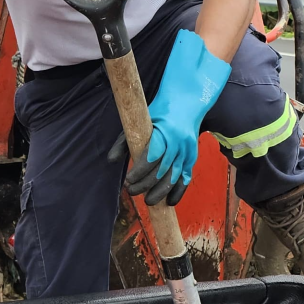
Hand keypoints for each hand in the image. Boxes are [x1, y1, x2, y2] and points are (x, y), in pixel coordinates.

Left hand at [125, 30, 230, 203]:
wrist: (187, 101)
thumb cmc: (158, 111)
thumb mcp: (140, 121)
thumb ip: (125, 140)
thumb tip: (111, 161)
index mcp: (165, 132)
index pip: (152, 158)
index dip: (140, 172)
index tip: (129, 181)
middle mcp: (179, 142)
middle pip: (162, 170)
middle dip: (146, 185)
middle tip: (133, 192)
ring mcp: (188, 150)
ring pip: (174, 176)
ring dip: (160, 191)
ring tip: (148, 201)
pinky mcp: (192, 155)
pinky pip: (187, 176)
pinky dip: (179, 191)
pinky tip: (169, 202)